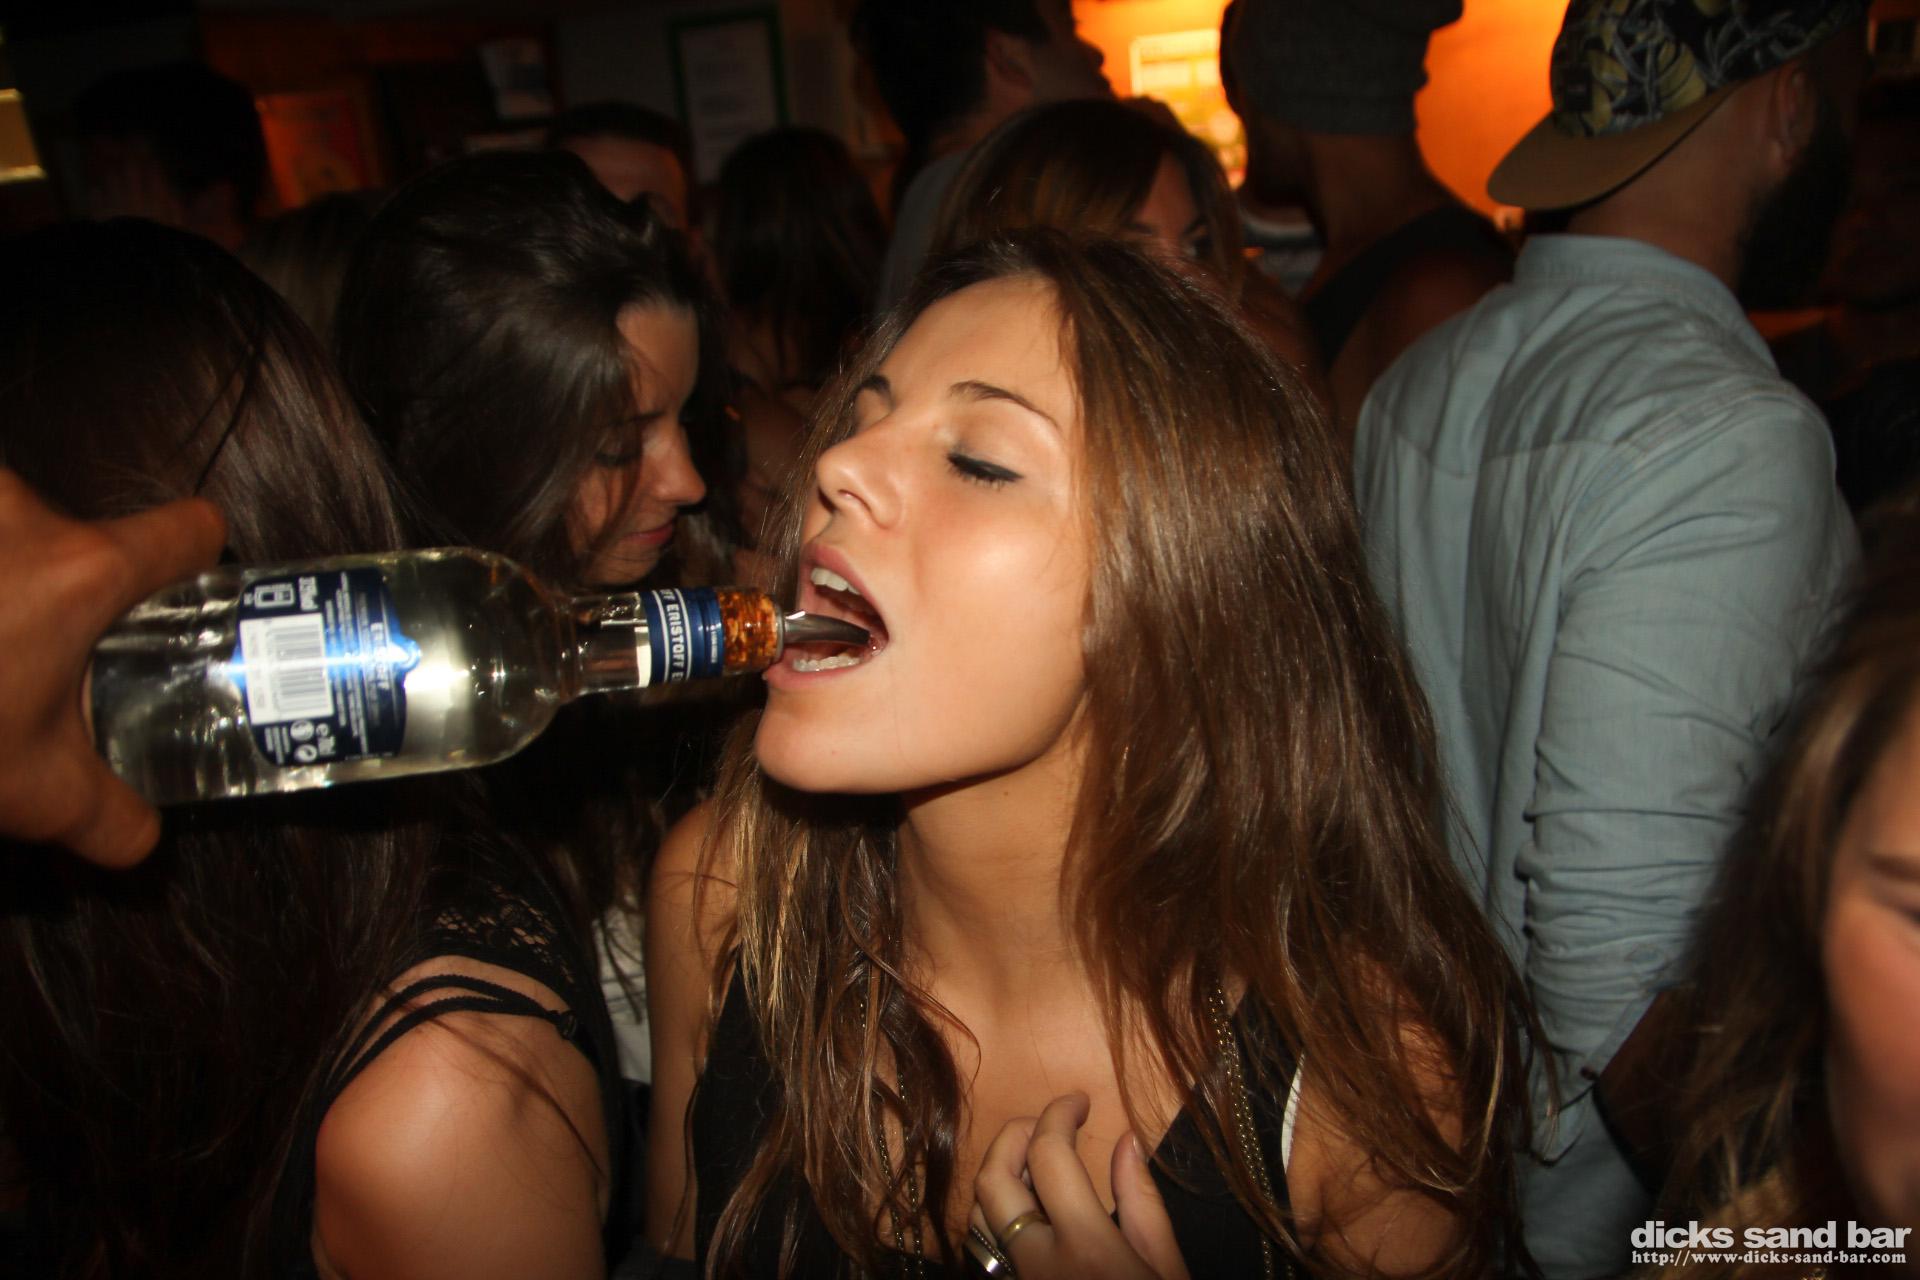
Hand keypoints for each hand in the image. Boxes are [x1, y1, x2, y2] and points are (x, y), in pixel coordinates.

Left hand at [0, 469, 224, 864]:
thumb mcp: (27, 791)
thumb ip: (107, 817)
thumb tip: (144, 840)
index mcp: (82, 571)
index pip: (189, 531)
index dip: (195, 567)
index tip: (174, 603)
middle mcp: (18, 510)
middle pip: (80, 537)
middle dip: (59, 595)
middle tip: (31, 657)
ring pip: (4, 531)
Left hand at [969, 1092, 1189, 1279]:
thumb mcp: (1169, 1271)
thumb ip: (1143, 1203)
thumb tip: (1125, 1141)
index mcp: (1087, 1246)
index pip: (1049, 1154)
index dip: (1059, 1113)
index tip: (1080, 1102)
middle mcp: (1038, 1263)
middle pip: (992, 1177)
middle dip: (1013, 1134)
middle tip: (1049, 1123)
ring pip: (978, 1214)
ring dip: (1001, 1174)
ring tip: (1040, 1163)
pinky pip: (988, 1247)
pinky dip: (1001, 1214)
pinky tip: (1033, 1208)